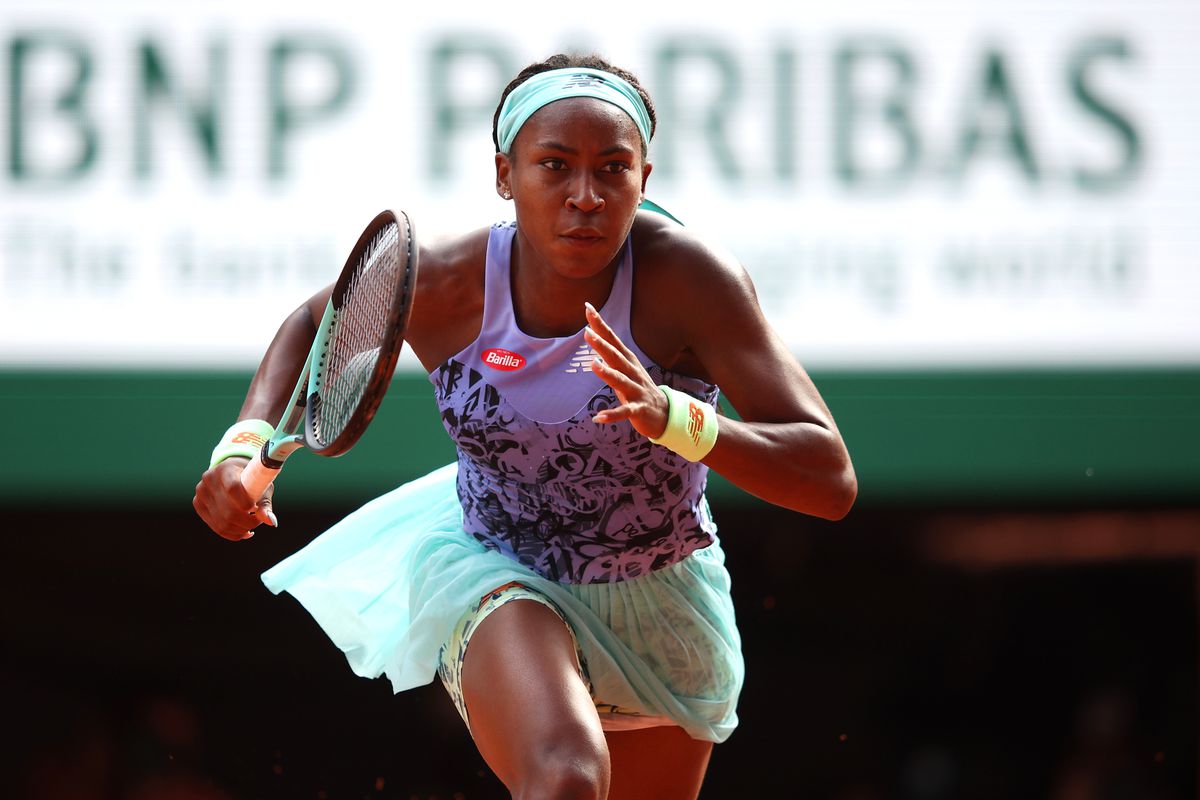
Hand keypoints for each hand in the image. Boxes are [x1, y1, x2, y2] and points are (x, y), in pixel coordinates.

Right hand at [192, 458, 276, 540]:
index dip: (245, 503)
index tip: (256, 508)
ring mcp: (201, 493)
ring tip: (251, 525)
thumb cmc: (251, 478)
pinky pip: (216, 527)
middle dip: (247, 522)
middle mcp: (209, 480)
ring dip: (241, 529)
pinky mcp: (198, 505)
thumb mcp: (261, 485)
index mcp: (225, 469)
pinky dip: (233, 533)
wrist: (232, 471)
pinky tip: (244, 531)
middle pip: (228, 511)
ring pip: (222, 523)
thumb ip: (265, 503)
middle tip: (258, 520)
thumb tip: (272, 522)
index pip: (233, 489)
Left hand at [584, 302, 668, 439]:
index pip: (612, 339)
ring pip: (621, 381)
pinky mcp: (638, 409)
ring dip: (607, 373)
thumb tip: (592, 335)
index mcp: (628, 361)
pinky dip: (612, 415)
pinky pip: (624, 412)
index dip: (600, 324)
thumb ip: (609, 353)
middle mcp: (632, 372)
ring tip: (593, 365)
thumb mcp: (625, 369)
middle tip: (587, 332)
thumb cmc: (639, 388)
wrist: (665, 414)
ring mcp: (636, 390)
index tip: (587, 307)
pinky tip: (598, 417)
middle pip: (616, 357)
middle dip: (603, 345)